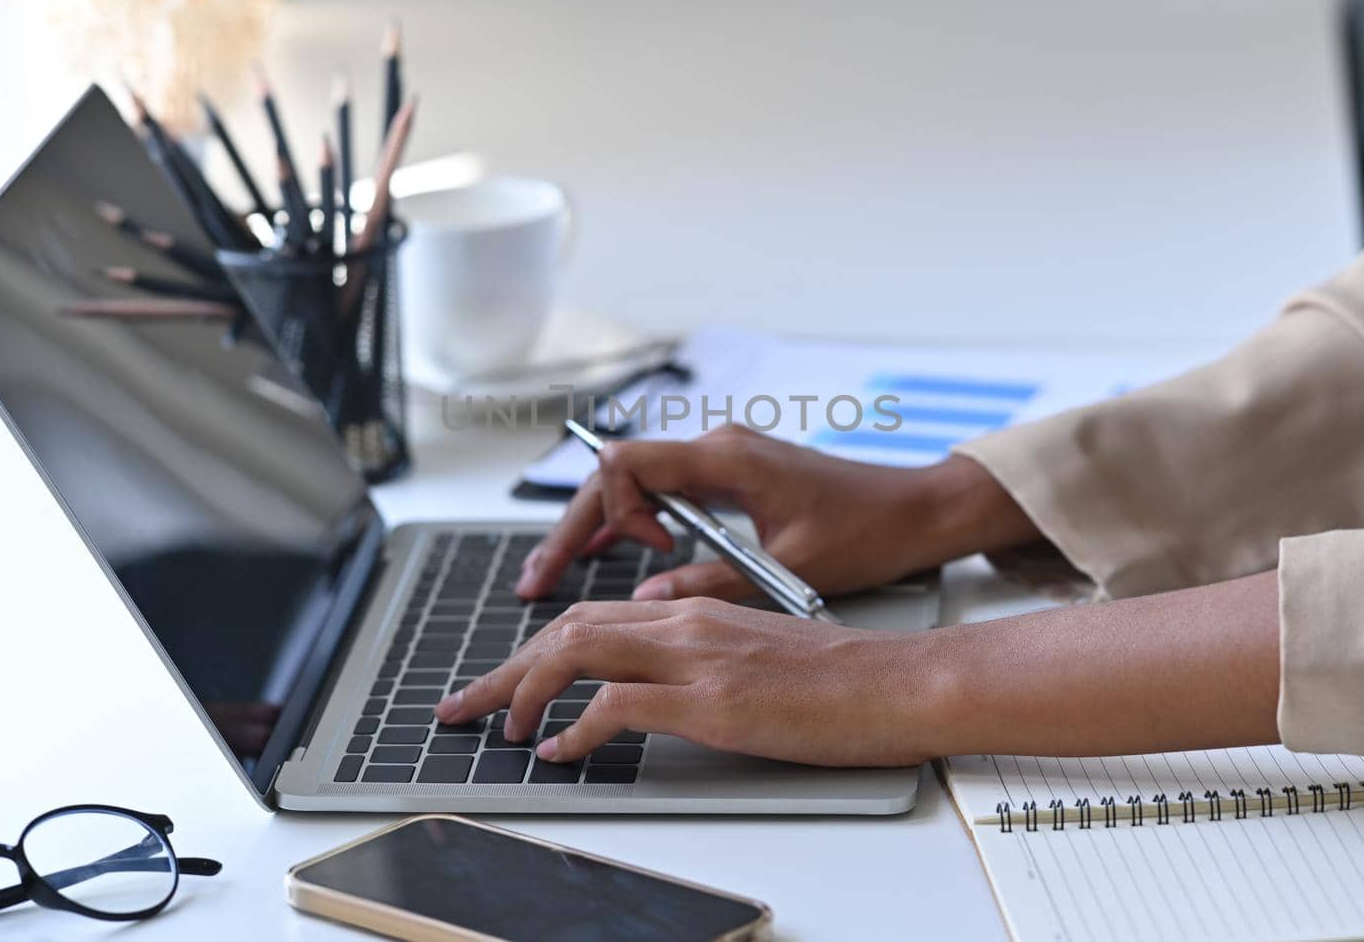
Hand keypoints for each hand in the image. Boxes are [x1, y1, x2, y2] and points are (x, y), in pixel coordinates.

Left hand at [434, 596, 941, 765]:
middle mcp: (686, 622)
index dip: (533, 649)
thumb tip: (650, 685)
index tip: (500, 683)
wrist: (900, 682)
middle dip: (504, 669)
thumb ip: (700, 657)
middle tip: (463, 706)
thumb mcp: (755, 655)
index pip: (590, 619)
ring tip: (497, 729)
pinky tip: (559, 753)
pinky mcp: (714, 702)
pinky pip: (617, 706)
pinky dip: (574, 730)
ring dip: (524, 692)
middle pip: (567, 630)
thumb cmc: (840, 676)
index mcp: (694, 610)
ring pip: (577, 653)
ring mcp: (697, 659)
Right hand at [517, 425, 1023, 602]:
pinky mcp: (731, 478)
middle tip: (536, 581)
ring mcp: (721, 461)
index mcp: (726, 458)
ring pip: (633, 485)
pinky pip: (662, 494)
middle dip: (574, 527)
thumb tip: (647, 599)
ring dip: (595, 527)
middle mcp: (716, 449)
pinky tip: (605, 555)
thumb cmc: (869, 531)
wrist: (919, 510)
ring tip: (549, 575)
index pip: (628, 465)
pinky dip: (630, 523)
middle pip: (616, 477)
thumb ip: (713, 582)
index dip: (616, 511)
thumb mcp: (788, 568)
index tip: (645, 552)